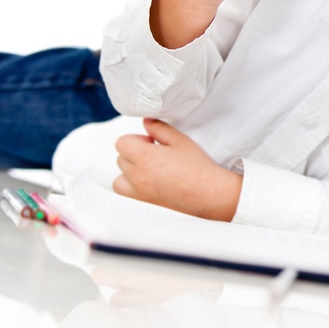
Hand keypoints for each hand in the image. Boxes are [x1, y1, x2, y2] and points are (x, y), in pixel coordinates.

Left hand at [113, 118, 242, 220]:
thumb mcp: (181, 141)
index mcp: (146, 158)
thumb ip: (160, 128)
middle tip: (156, 156)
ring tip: (149, 172)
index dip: (136, 139)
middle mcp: (137, 177)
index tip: (151, 143)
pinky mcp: (143, 206)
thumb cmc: (198, 167)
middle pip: (121, 159)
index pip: (122, 142)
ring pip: (119, 180)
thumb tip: (145, 122)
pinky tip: (149, 185)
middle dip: (134, 154)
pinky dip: (132, 189)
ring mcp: (138, 194)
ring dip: (129, 173)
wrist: (210, 193)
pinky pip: (126, 195)